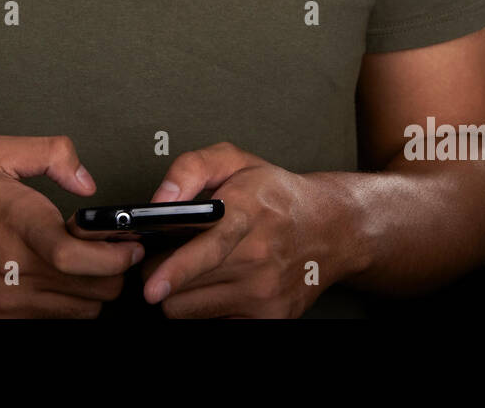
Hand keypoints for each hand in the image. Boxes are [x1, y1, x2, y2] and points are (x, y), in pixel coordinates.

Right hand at [0, 135, 143, 316]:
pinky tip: (56, 281)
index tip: (128, 243)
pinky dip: (66, 306)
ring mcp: (7, 303)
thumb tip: (87, 181)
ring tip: (81, 265)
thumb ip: (51, 154)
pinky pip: (53, 324)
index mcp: (18, 223)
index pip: (76, 255)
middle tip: (112, 251)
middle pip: (93, 290)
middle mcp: (16, 269)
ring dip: (92, 290)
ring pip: (80, 311)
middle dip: (113, 271)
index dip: (115, 255)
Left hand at [138, 142, 344, 317]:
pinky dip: (206, 308)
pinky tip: (219, 285)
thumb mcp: (234, 160)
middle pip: (186, 286)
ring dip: (182, 293)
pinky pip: (213, 324)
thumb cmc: (275, 194)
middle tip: (169, 255)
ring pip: (190, 310)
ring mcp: (265, 292)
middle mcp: (258, 257)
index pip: (209, 247)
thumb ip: (190, 169)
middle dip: (163, 272)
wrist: (331, 226)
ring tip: (196, 268)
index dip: (176, 269)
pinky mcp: (270, 318)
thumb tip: (160, 200)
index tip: (154, 286)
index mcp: (248, 213)